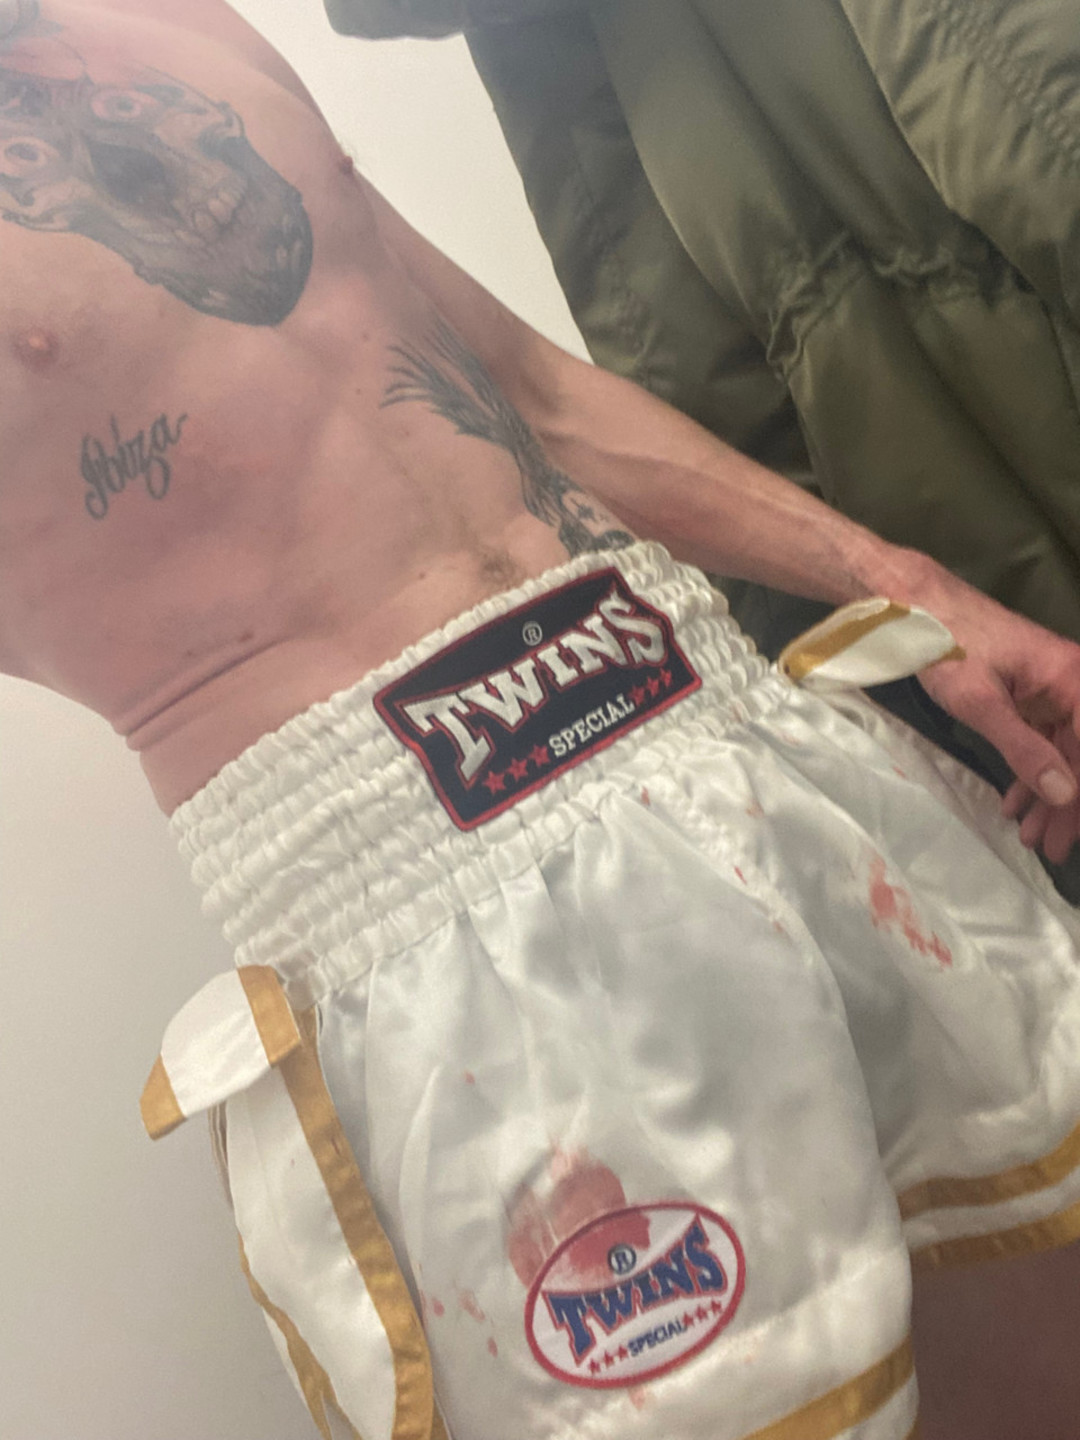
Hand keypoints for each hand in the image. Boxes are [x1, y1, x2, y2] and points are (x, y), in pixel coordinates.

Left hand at [905, 561, 1079, 864]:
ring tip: (1030, 836)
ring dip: (1047, 795)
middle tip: (1051, 848)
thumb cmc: (948, 645)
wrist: (917, 607)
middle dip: (1067, 805)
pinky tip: (1014, 803)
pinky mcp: (1030, 697)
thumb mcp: (983, 704)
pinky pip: (1041, 742)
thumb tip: (1066, 794)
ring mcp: (1052, 691)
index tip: (1069, 836)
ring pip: (1062, 754)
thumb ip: (1024, 749)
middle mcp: (1072, 684)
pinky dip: (1029, 773)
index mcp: (1073, 679)